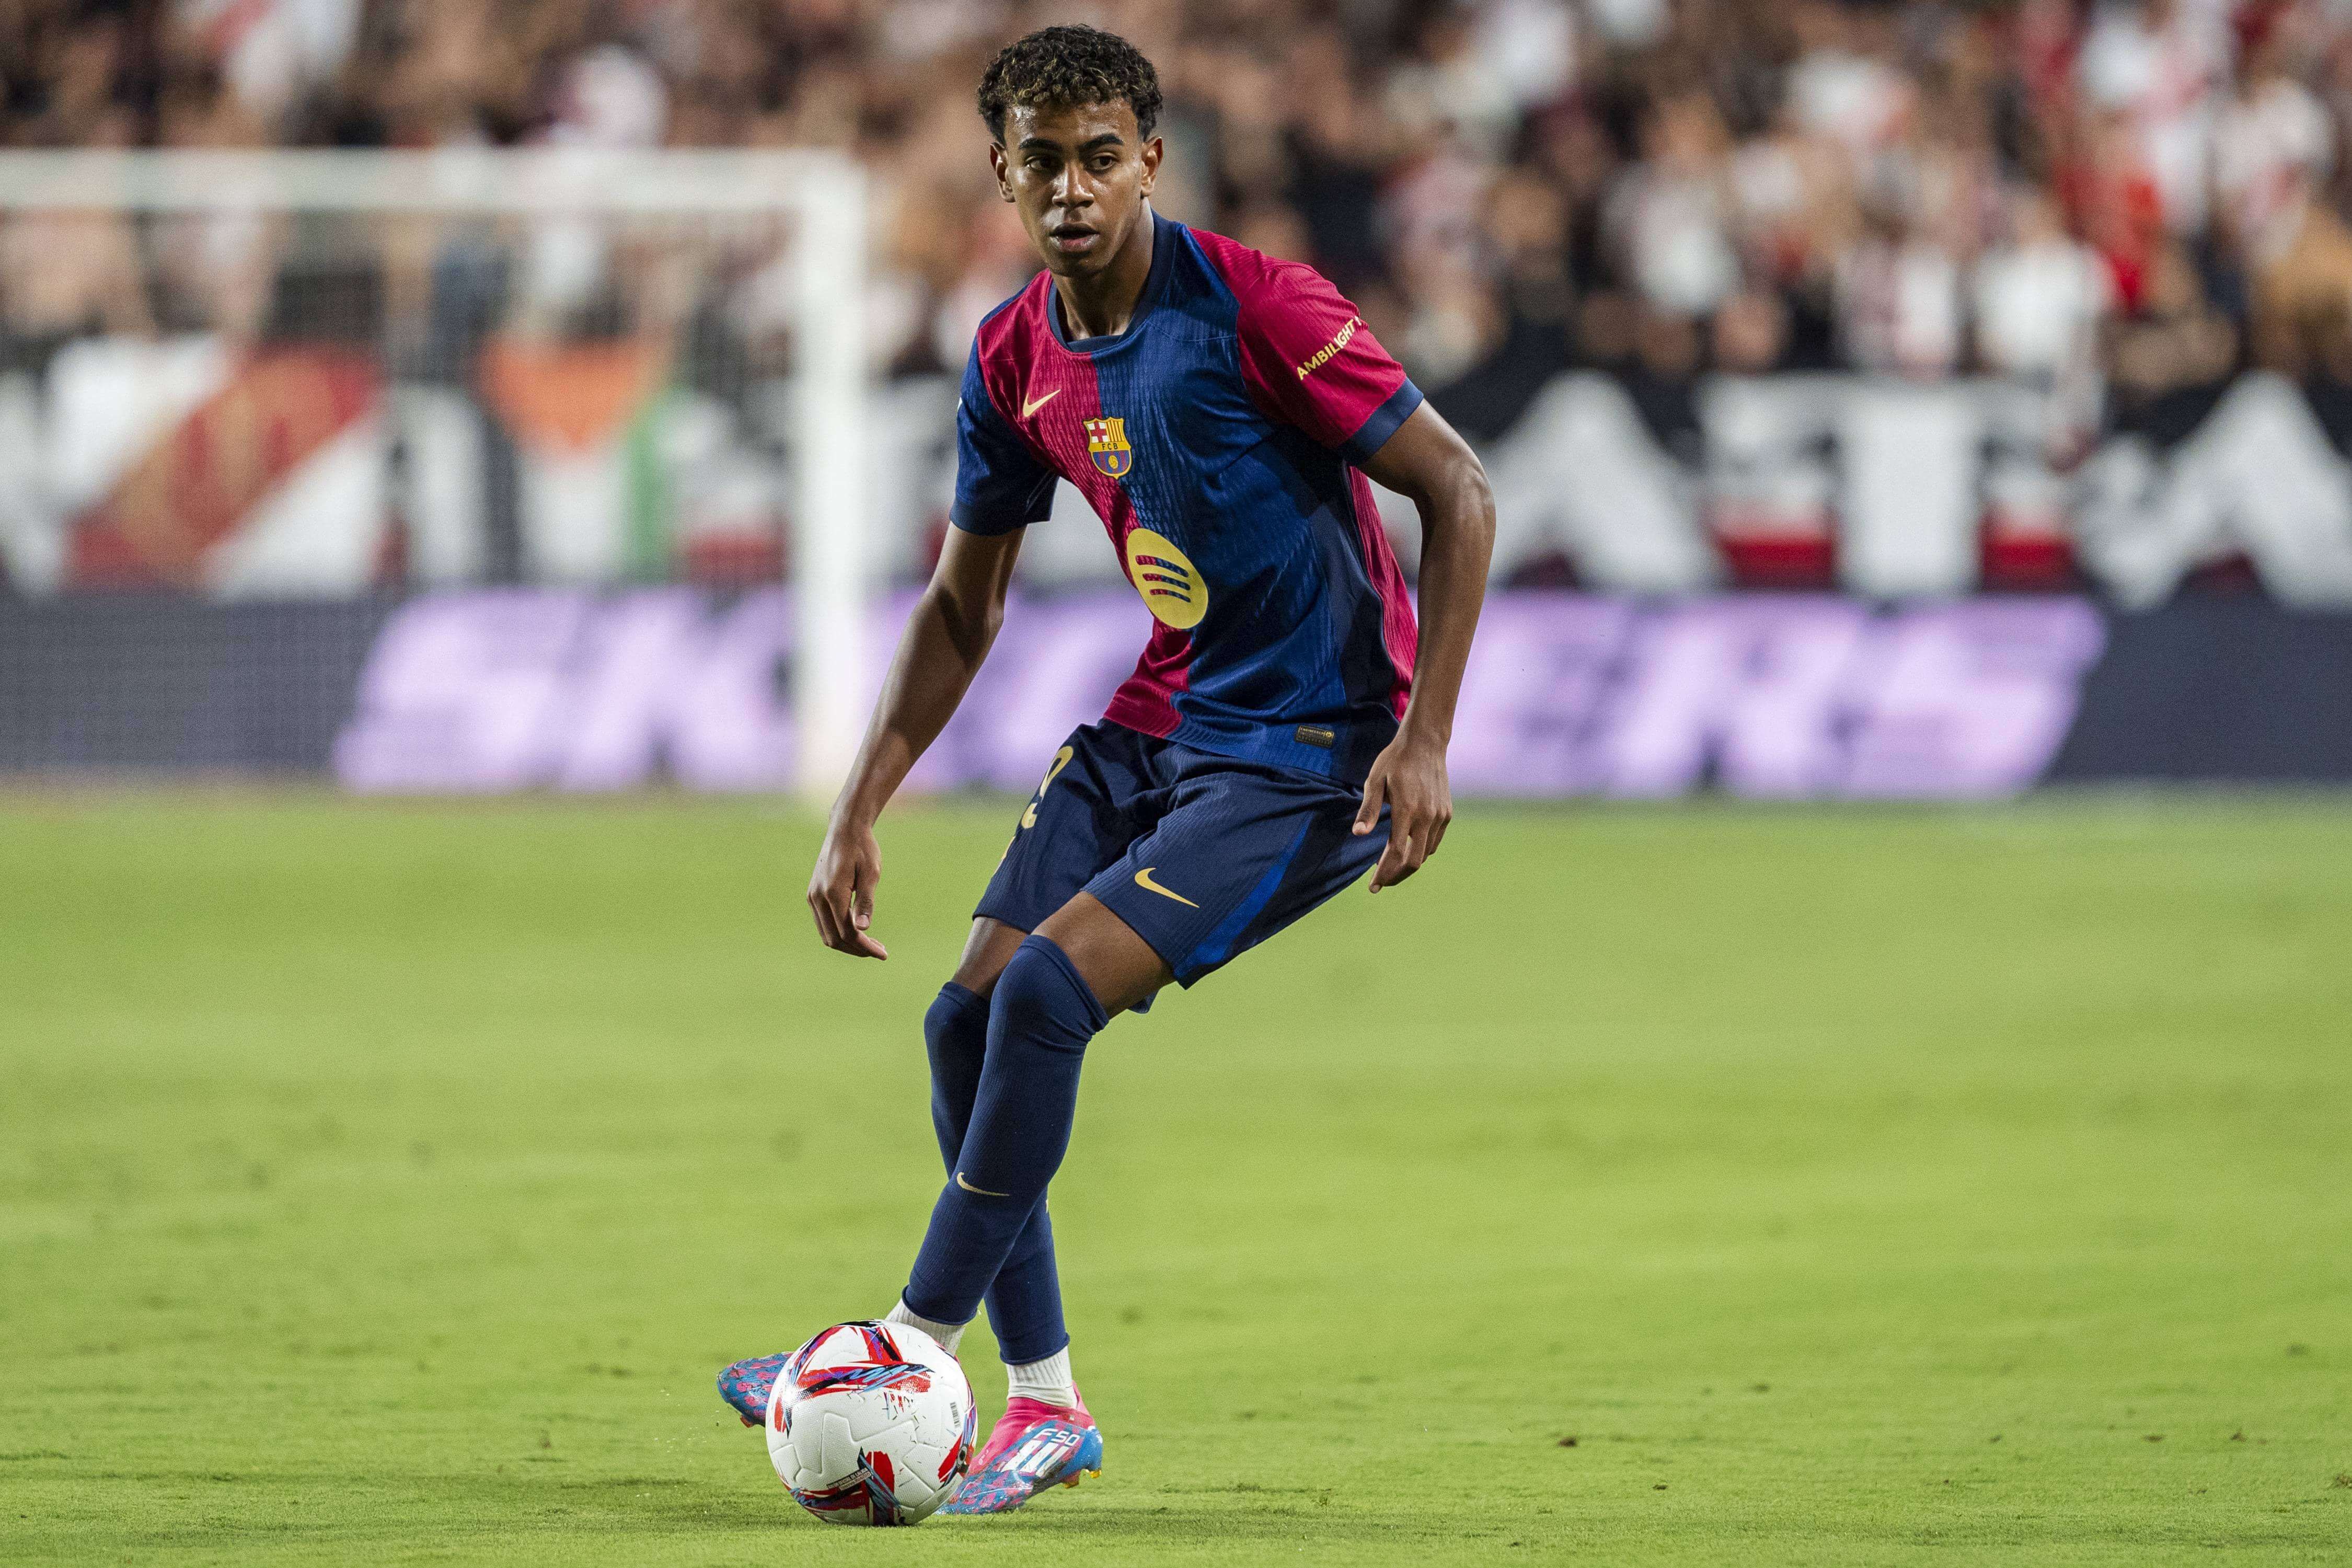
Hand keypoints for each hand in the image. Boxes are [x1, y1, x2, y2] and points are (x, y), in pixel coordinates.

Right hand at [807, 818, 887, 958]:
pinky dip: (839, 933)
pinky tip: (857, 931)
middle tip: (880, 950)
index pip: (847, 932)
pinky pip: (823, 923)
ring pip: (827, 934)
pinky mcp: (813, 895)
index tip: (883, 954)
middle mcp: (817, 897)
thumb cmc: (862, 848)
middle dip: (857, 949)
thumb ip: (866, 901)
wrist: (845, 829)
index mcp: (832, 893)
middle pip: (835, 938)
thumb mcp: (871, 873)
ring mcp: (812, 897)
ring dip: (848, 943)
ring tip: (871, 944)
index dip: (865, 947)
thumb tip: (863, 929)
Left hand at [1352, 729, 1451, 892]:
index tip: (1373, 886)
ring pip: (1426, 853)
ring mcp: (1440, 816)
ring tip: (1389, 866)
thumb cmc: (1395, 760)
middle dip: (1396, 876)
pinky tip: (1407, 849)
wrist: (1426, 743)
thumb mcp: (1375, 781)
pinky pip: (1434, 842)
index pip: (1395, 853)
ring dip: (1407, 864)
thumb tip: (1358, 834)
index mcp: (1407, 810)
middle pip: (1414, 861)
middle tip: (1380, 882)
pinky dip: (1420, 851)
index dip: (1384, 873)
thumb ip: (1368, 809)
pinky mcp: (1446, 813)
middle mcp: (1427, 816)